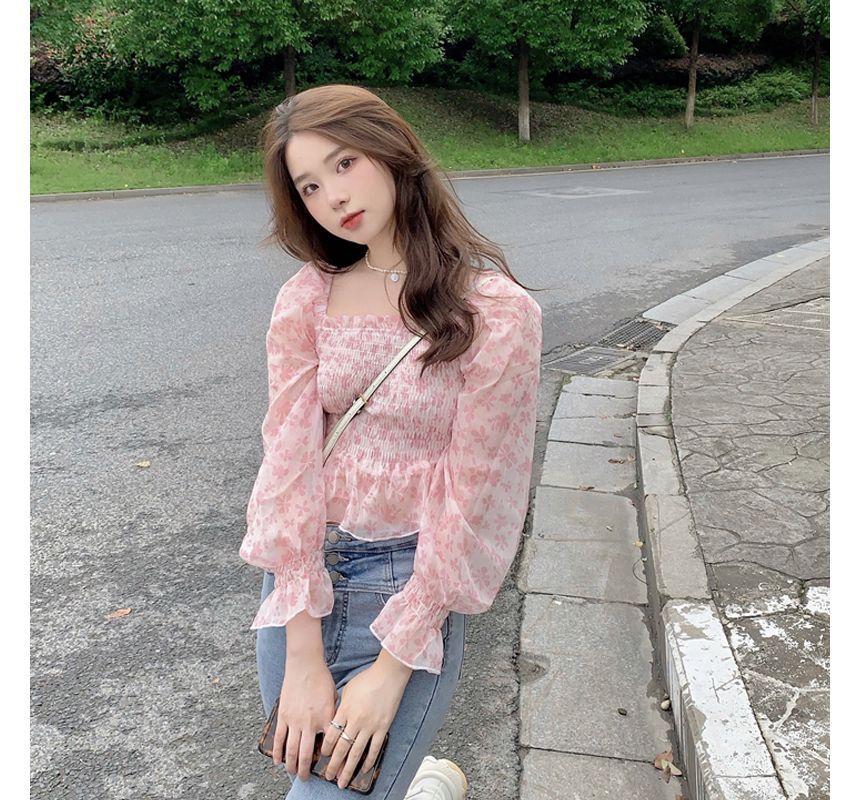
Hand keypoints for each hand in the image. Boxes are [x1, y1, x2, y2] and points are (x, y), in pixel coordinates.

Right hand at [272, 653, 336, 781]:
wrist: (305, 665)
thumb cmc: (321, 679)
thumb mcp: (333, 698)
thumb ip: (332, 715)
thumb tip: (334, 730)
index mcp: (325, 718)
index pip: (327, 744)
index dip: (328, 758)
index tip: (329, 768)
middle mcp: (310, 722)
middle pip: (306, 753)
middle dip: (305, 769)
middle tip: (305, 779)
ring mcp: (294, 720)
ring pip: (291, 749)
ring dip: (291, 764)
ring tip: (292, 773)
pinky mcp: (283, 716)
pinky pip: (279, 738)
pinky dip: (277, 751)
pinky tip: (277, 761)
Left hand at [320, 655, 411, 788]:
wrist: (388, 675)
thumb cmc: (368, 679)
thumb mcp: (348, 690)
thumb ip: (341, 706)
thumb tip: (336, 719)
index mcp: (345, 710)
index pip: (332, 734)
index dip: (326, 748)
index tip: (323, 756)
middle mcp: (356, 720)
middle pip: (342, 748)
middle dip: (333, 765)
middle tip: (328, 777)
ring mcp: (370, 726)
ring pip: (356, 753)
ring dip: (348, 769)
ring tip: (343, 781)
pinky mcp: (382, 727)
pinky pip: (374, 748)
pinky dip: (369, 761)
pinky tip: (364, 769)